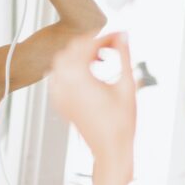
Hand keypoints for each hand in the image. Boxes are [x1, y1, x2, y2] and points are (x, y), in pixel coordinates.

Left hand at [49, 33, 135, 173]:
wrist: (110, 149)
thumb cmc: (121, 123)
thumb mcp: (127, 84)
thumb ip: (124, 55)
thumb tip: (124, 36)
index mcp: (79, 76)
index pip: (89, 44)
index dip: (106, 37)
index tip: (120, 36)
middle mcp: (64, 83)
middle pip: (73, 48)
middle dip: (92, 44)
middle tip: (113, 47)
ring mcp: (59, 93)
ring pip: (62, 60)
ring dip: (79, 55)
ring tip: (100, 60)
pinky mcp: (60, 102)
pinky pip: (57, 77)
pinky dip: (69, 69)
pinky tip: (86, 73)